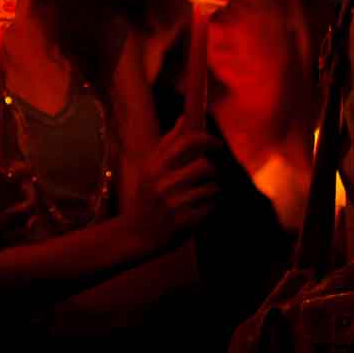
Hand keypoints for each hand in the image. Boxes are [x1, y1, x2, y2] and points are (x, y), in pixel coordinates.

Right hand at [127, 116, 222, 248]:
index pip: (187, 142)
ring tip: (203, 194)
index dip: (207, 140)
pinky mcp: (183, 222)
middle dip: (211, 171)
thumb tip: (183, 118)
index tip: (217, 144)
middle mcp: (163, 184)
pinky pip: (211, 208)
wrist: (136, 234)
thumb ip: (168, 143)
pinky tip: (200, 209)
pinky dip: (210, 207)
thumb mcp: (150, 168)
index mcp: (154, 167)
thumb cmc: (146, 197)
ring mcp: (173, 204)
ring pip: (211, 188)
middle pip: (204, 166)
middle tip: (207, 176)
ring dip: (212, 190)